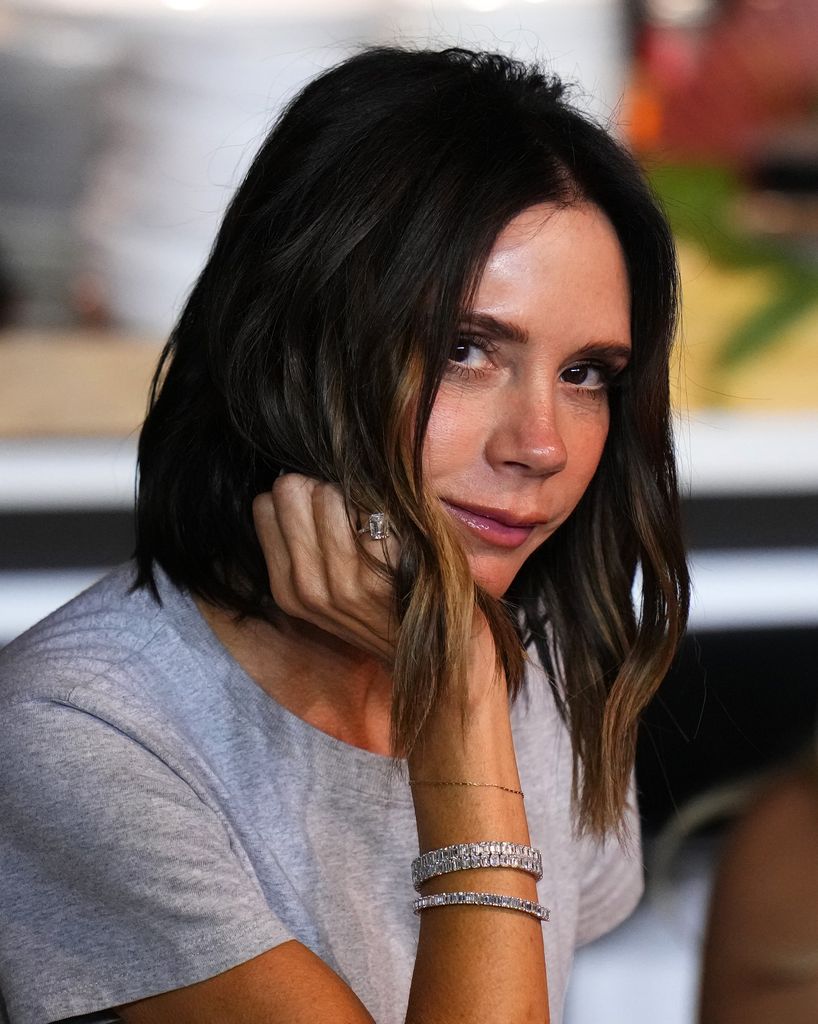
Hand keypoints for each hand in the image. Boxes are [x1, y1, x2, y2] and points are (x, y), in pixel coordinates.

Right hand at [252, 474, 399, 662]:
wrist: (430, 650)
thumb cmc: (379, 609)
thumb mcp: (325, 593)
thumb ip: (302, 549)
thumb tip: (296, 485)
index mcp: (287, 589)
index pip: (264, 506)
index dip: (296, 498)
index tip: (321, 512)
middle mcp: (307, 587)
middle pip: (290, 490)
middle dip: (318, 488)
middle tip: (346, 509)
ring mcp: (343, 581)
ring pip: (326, 493)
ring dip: (350, 495)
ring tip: (371, 520)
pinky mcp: (379, 572)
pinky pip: (366, 507)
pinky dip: (381, 507)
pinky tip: (393, 529)